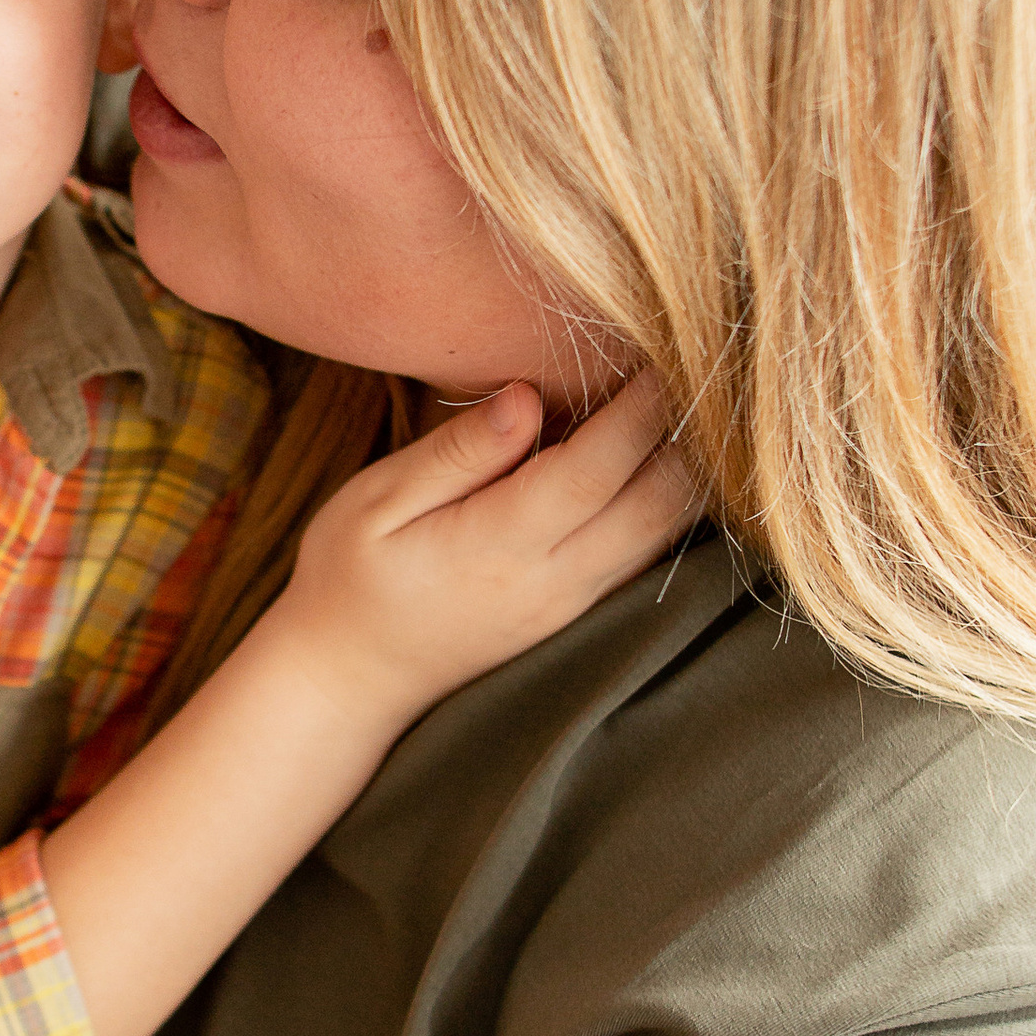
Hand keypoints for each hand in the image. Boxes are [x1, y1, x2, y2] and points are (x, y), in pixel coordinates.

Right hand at [273, 373, 696, 726]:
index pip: (595, 471)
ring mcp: (572, 606)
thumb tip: (526, 399)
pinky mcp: (577, 615)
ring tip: (678, 404)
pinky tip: (658, 460)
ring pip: (665, 535)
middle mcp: (552, 583)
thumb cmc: (349, 576)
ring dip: (686, 470)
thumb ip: (458, 453)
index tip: (655, 357)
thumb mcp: (376, 502)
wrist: (349, 679)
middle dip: (681, 435)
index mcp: (497, 547)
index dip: (637, 412)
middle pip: (655, 505)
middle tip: (682, 366)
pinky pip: (647, 557)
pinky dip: (668, 506)